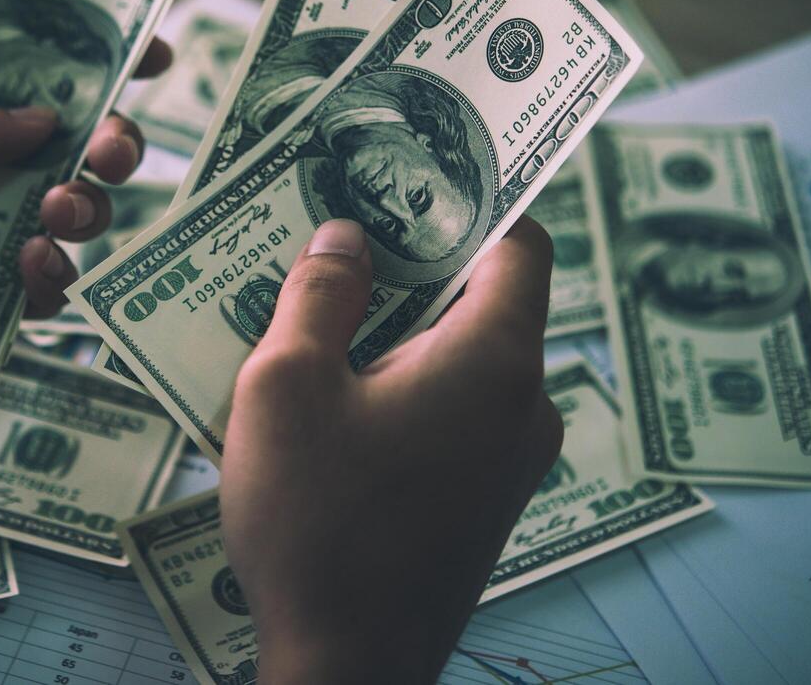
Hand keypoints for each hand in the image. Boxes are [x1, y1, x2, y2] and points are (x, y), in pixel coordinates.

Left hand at [0, 25, 170, 384]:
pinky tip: (28, 274)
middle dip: (112, 142)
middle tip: (114, 153)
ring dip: (86, 211)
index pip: (29, 62)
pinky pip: (33, 293)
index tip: (153, 54)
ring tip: (56, 213)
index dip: (94, 54)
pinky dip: (50, 284)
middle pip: (70, 145)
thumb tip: (45, 123)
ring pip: (66, 218)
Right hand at [219, 217, 561, 683]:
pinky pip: (456, 409)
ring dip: (399, 328)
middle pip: (485, 297)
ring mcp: (512, 459)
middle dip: (412, 263)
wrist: (347, 667)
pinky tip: (333, 394)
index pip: (520, 244)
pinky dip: (406, 383)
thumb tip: (345, 238)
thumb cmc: (315, 524)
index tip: (415, 175)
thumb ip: (319, 295)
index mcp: (494, 361)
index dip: (473, 200)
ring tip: (318, 315)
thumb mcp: (286, 388)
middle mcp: (524, 404)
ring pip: (464, 356)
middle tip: (338, 236)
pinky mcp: (486, 498)